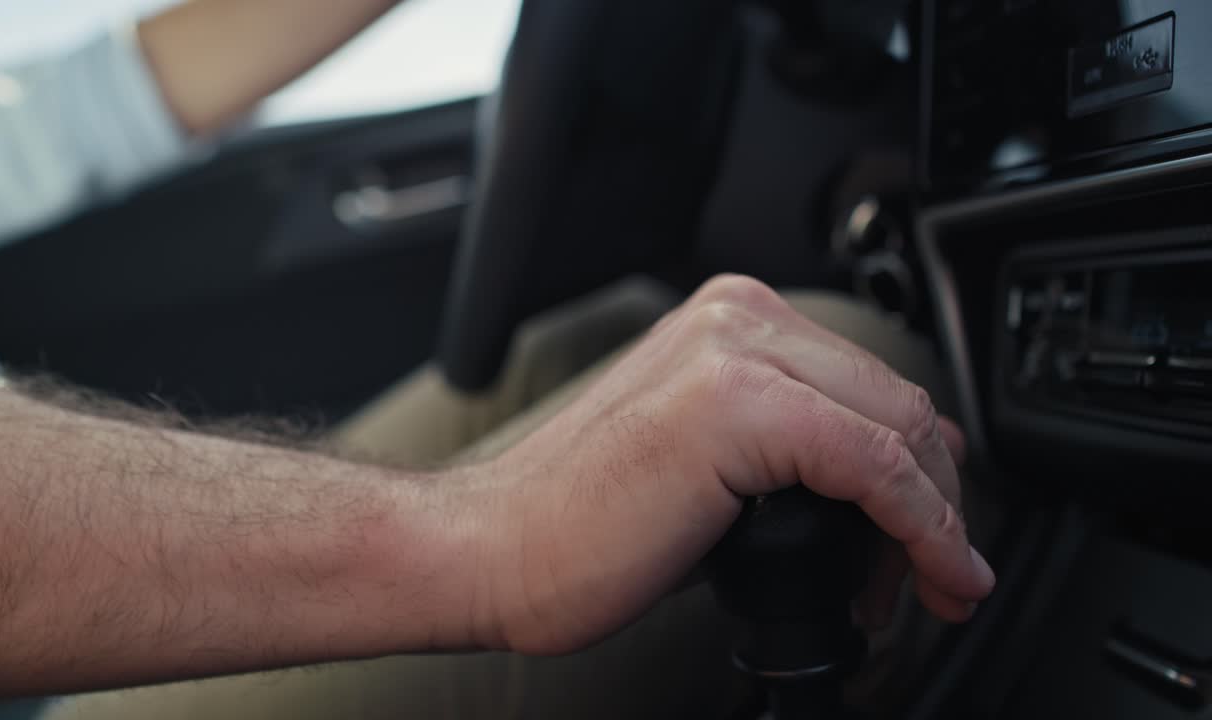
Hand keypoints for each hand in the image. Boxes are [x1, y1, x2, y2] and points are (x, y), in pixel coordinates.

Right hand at [466, 275, 994, 655]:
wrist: (494, 549)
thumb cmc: (583, 523)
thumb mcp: (713, 467)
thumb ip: (796, 452)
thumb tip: (894, 481)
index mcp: (729, 320)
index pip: (871, 383)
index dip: (923, 473)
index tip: (934, 540)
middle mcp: (736, 316)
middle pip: (896, 402)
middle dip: (938, 503)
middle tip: (936, 581)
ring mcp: (733, 350)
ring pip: (897, 428)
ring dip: (936, 522)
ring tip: (927, 592)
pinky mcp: (736, 402)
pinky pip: (873, 462)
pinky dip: (922, 528)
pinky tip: (932, 575)